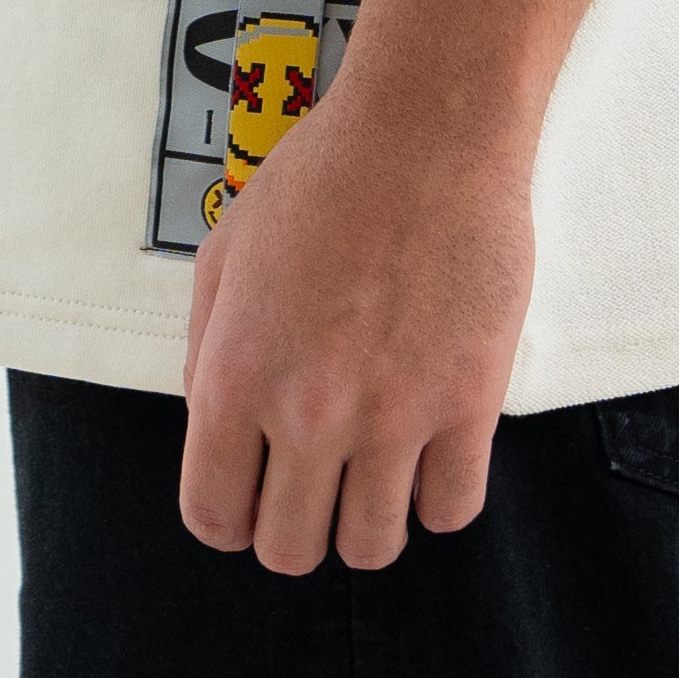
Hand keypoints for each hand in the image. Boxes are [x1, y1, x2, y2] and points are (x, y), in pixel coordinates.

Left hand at [175, 71, 534, 573]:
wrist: (427, 128)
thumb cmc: (323, 176)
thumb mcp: (225, 254)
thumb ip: (209, 355)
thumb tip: (220, 433)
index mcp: (236, 376)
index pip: (214, 518)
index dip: (230, 517)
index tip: (253, 496)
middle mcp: (309, 412)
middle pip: (291, 549)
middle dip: (296, 524)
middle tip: (316, 481)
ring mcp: (394, 414)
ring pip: (372, 547)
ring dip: (366, 520)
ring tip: (375, 470)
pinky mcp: (469, 403)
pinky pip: (451, 511)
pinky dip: (437, 496)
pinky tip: (430, 452)